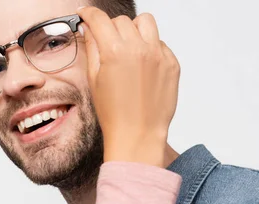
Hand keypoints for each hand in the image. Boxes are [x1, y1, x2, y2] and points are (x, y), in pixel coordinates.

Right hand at [77, 7, 179, 166]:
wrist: (138, 134)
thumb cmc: (114, 113)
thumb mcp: (94, 80)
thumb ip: (92, 50)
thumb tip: (89, 31)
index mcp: (115, 51)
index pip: (99, 20)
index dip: (89, 14)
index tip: (86, 14)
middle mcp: (139, 48)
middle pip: (121, 21)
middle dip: (111, 28)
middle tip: (107, 42)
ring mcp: (159, 55)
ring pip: (146, 22)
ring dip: (134, 29)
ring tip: (128, 47)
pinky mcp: (172, 63)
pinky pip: (160, 43)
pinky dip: (149, 48)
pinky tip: (142, 67)